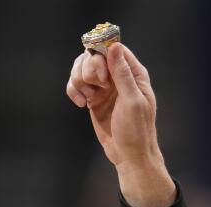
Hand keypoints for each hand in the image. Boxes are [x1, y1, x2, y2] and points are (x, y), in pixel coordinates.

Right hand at [66, 42, 175, 206]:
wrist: (129, 156)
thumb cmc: (136, 131)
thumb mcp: (132, 101)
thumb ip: (123, 74)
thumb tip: (114, 47)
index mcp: (134, 74)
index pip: (114, 48)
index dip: (102, 56)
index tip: (101, 77)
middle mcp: (118, 76)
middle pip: (93, 55)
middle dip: (88, 69)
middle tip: (95, 88)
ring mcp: (104, 87)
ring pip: (81, 67)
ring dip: (78, 80)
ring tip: (86, 97)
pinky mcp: (93, 97)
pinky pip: (76, 83)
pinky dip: (73, 90)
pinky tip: (81, 104)